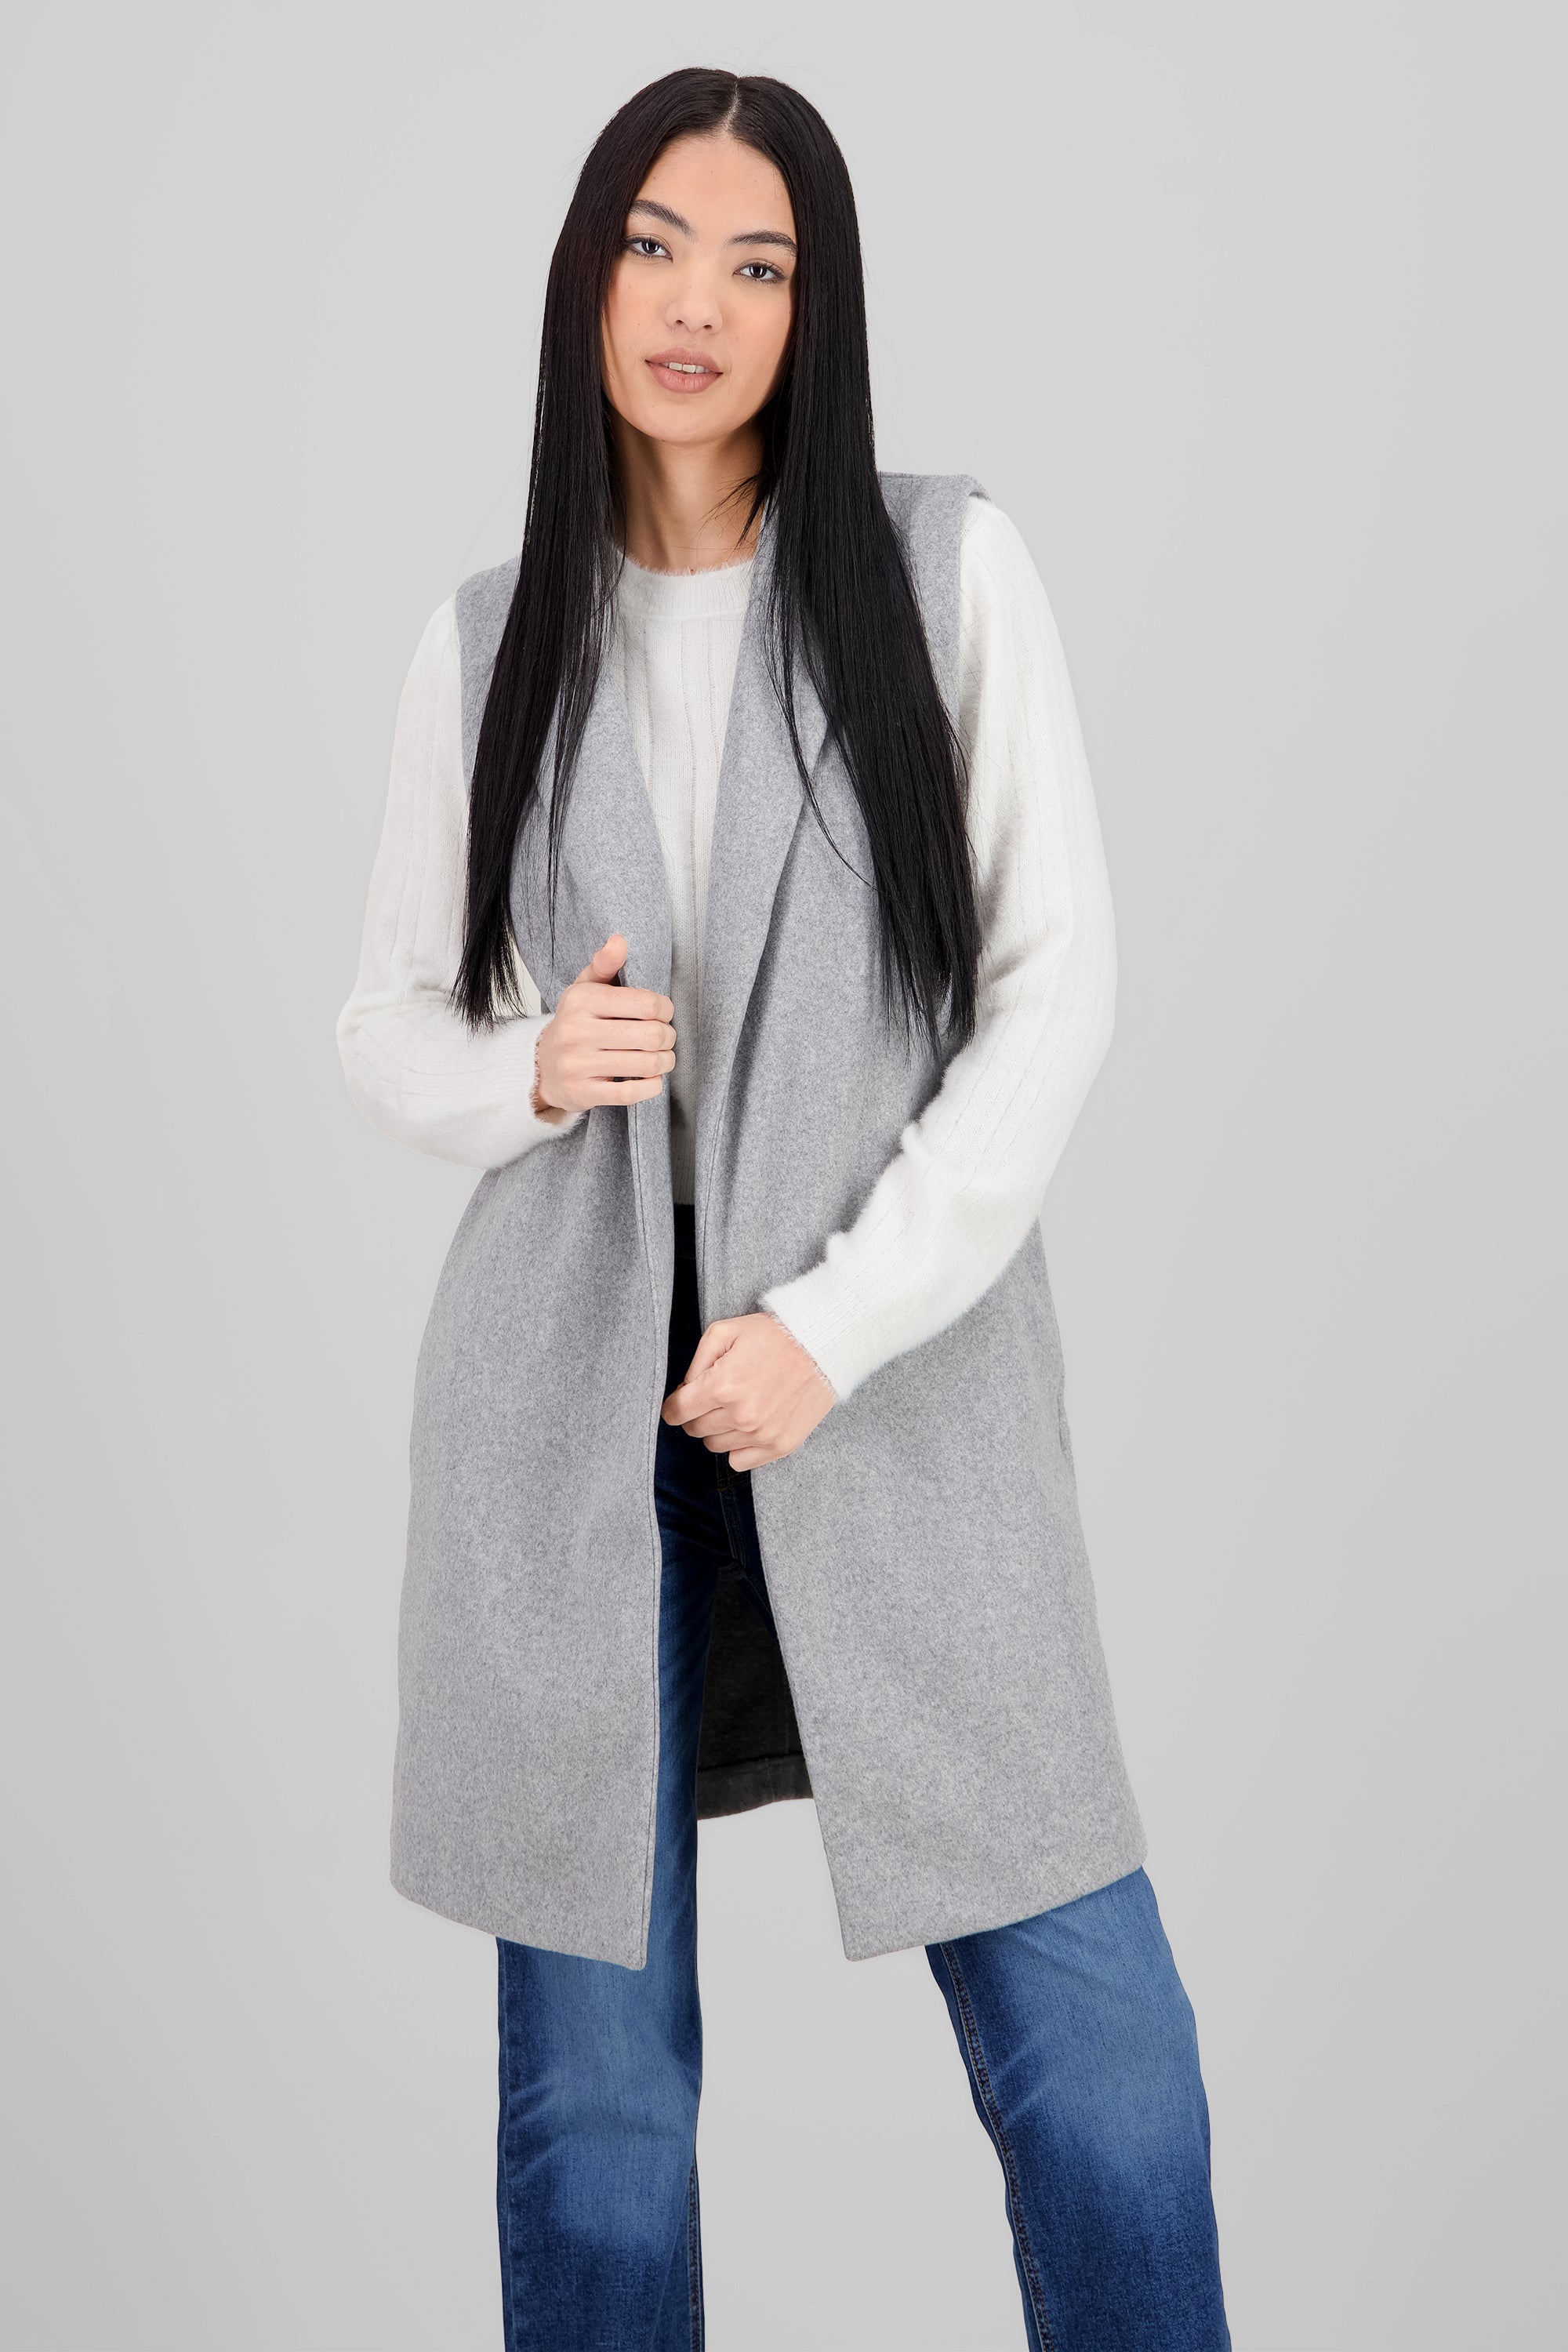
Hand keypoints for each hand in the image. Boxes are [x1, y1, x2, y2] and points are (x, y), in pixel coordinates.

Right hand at [534, 935, 675, 1114]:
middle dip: (669, 1037)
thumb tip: (619, 940)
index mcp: (583, 1001)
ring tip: (663, 1058)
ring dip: (665, 1062)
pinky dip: (652, 1086)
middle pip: (652, 1036)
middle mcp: (578, 1032)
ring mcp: (579, 1065)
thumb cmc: (575, 1024)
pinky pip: (632, 1093)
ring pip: (646, 1065)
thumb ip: (605, 964)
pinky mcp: (584, 1093)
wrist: (542, 1066)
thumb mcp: (585, 989)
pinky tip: (651, 1078)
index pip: (646, 1004)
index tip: (663, 1013)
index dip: (665, 1009)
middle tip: (666, 1038)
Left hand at [662, 1312, 835, 1471]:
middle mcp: (740, 1415)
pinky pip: (739, 1462)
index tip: (680, 1401)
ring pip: (714, 1446)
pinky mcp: (781, 1446)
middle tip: (714, 1397)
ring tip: (736, 1406)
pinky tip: (747, 1426)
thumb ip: (696, 1363)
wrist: (823, 1346)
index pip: (677, 1411)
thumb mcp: (725, 1331)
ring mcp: (762, 1434)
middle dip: (697, 1413)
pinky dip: (737, 1447)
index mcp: (722, 1385)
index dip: (673, 1406)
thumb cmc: (773, 1335)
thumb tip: (684, 1392)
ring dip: (718, 1429)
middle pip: (695, 1429)